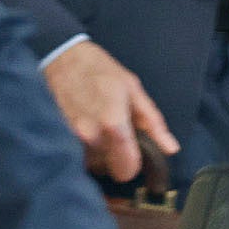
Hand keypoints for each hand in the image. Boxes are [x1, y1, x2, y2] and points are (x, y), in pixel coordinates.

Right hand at [44, 40, 177, 182]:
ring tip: (97, 127)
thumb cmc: (99, 70)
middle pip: (109, 170)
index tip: (133, 152)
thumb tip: (171, 148)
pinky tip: (84, 128)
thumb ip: (152, 122)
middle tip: (114, 132)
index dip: (134, 164)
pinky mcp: (57, 139)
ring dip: (98, 154)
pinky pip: (76, 157)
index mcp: (112, 124)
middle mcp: (89, 136)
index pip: (126, 170)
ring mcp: (69, 140)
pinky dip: (83, 149)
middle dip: (116, 157)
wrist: (60, 58)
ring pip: (92, 166)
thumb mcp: (133, 89)